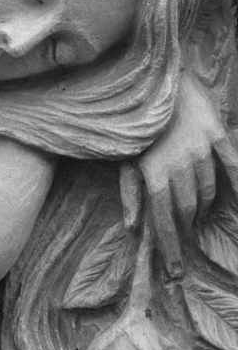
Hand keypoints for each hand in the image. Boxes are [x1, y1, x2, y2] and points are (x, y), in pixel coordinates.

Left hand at [119, 72, 237, 274]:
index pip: (162, 219)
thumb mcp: (123, 155)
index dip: (169, 247)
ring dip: (202, 208)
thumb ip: (130, 191)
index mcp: (152, 171)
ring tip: (196, 215)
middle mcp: (179, 164)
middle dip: (185, 230)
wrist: (153, 77)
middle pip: (186, 209)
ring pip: (208, 192)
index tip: (174, 272)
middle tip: (184, 242)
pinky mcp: (217, 135)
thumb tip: (134, 227)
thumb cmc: (133, 120)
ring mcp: (200, 150)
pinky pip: (233, 167)